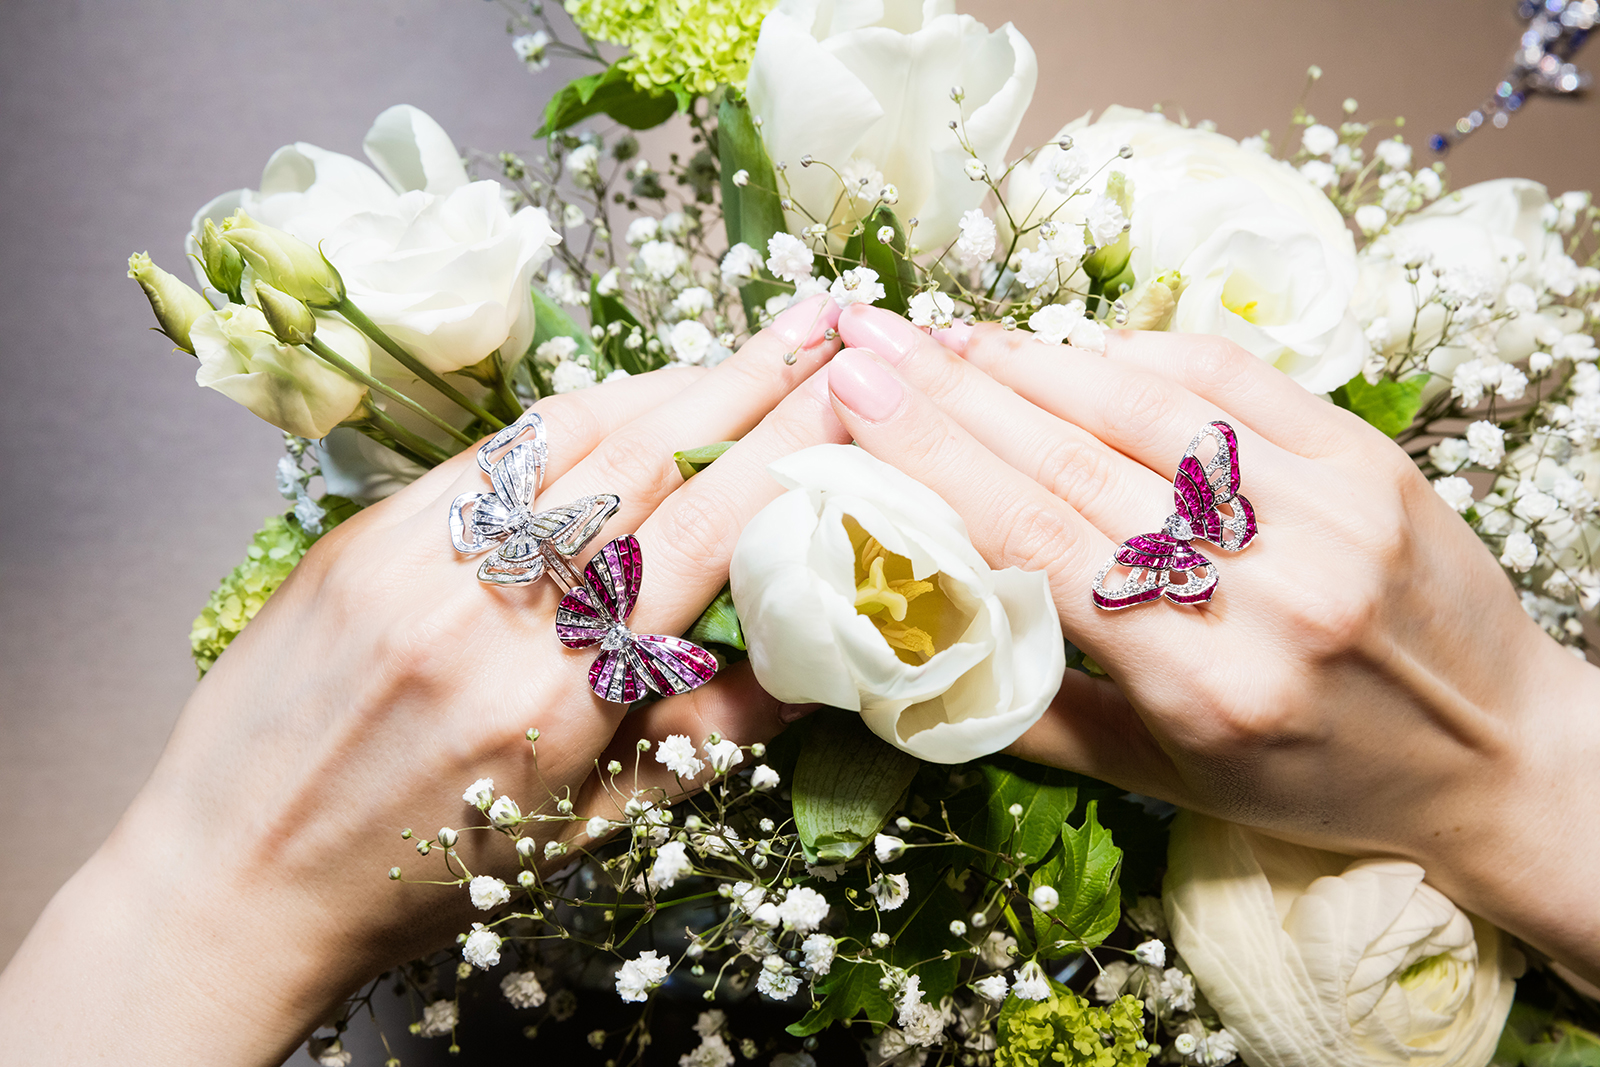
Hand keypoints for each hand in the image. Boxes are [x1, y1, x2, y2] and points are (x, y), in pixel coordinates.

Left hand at [0, 297, 847, 1065]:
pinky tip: (629, 400)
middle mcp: (484, 613)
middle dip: (750, 379)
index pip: (704, 537)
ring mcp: (411, 560)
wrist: (237, 876)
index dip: (788, 448)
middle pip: (646, 458)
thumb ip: (706, 738)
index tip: (853, 390)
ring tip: (746, 354)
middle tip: (825, 325)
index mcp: (554, 700)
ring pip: (568, 434)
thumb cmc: (426, 872)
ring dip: (671, 383)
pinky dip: (575, 417)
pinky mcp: (362, 534)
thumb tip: (818, 653)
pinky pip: (493, 452)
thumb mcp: (585, 833)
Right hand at [829, 304, 1599, 982]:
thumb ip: (1032, 715)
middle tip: (873, 340)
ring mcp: (1331, 512)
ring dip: (1034, 363)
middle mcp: (1271, 590)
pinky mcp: (1369, 461)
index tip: (859, 395)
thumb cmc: (1314, 781)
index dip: (939, 458)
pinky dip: (1137, 356)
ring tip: (950, 340)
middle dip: (959, 392)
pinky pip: (1232, 382)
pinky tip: (1070, 352)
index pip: (1042, 540)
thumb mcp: (1162, 784)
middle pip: (1080, 461)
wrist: (1501, 759)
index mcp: (1208, 683)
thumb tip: (904, 647)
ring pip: (1150, 408)